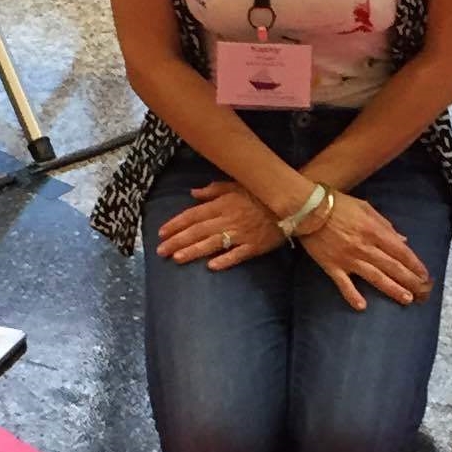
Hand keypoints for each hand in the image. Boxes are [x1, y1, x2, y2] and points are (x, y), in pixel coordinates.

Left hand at [156, 180, 280, 269]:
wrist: (290, 204)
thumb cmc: (260, 194)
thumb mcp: (236, 185)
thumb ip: (214, 190)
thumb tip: (193, 194)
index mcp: (222, 204)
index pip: (193, 215)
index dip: (176, 224)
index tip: (161, 233)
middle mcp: (228, 219)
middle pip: (197, 231)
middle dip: (177, 241)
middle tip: (161, 251)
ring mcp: (241, 234)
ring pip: (212, 244)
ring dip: (193, 251)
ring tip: (177, 258)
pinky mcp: (254, 246)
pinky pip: (237, 254)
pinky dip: (225, 260)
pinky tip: (211, 267)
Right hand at [294, 191, 432, 311]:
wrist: (308, 208)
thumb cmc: (338, 205)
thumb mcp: (366, 208)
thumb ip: (385, 225)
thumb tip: (403, 240)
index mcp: (374, 231)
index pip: (400, 251)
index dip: (415, 264)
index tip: (425, 274)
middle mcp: (364, 247)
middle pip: (392, 267)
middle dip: (409, 280)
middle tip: (423, 292)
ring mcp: (348, 259)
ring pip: (375, 277)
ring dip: (392, 289)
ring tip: (406, 299)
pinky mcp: (332, 266)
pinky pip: (343, 284)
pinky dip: (352, 295)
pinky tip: (362, 306)